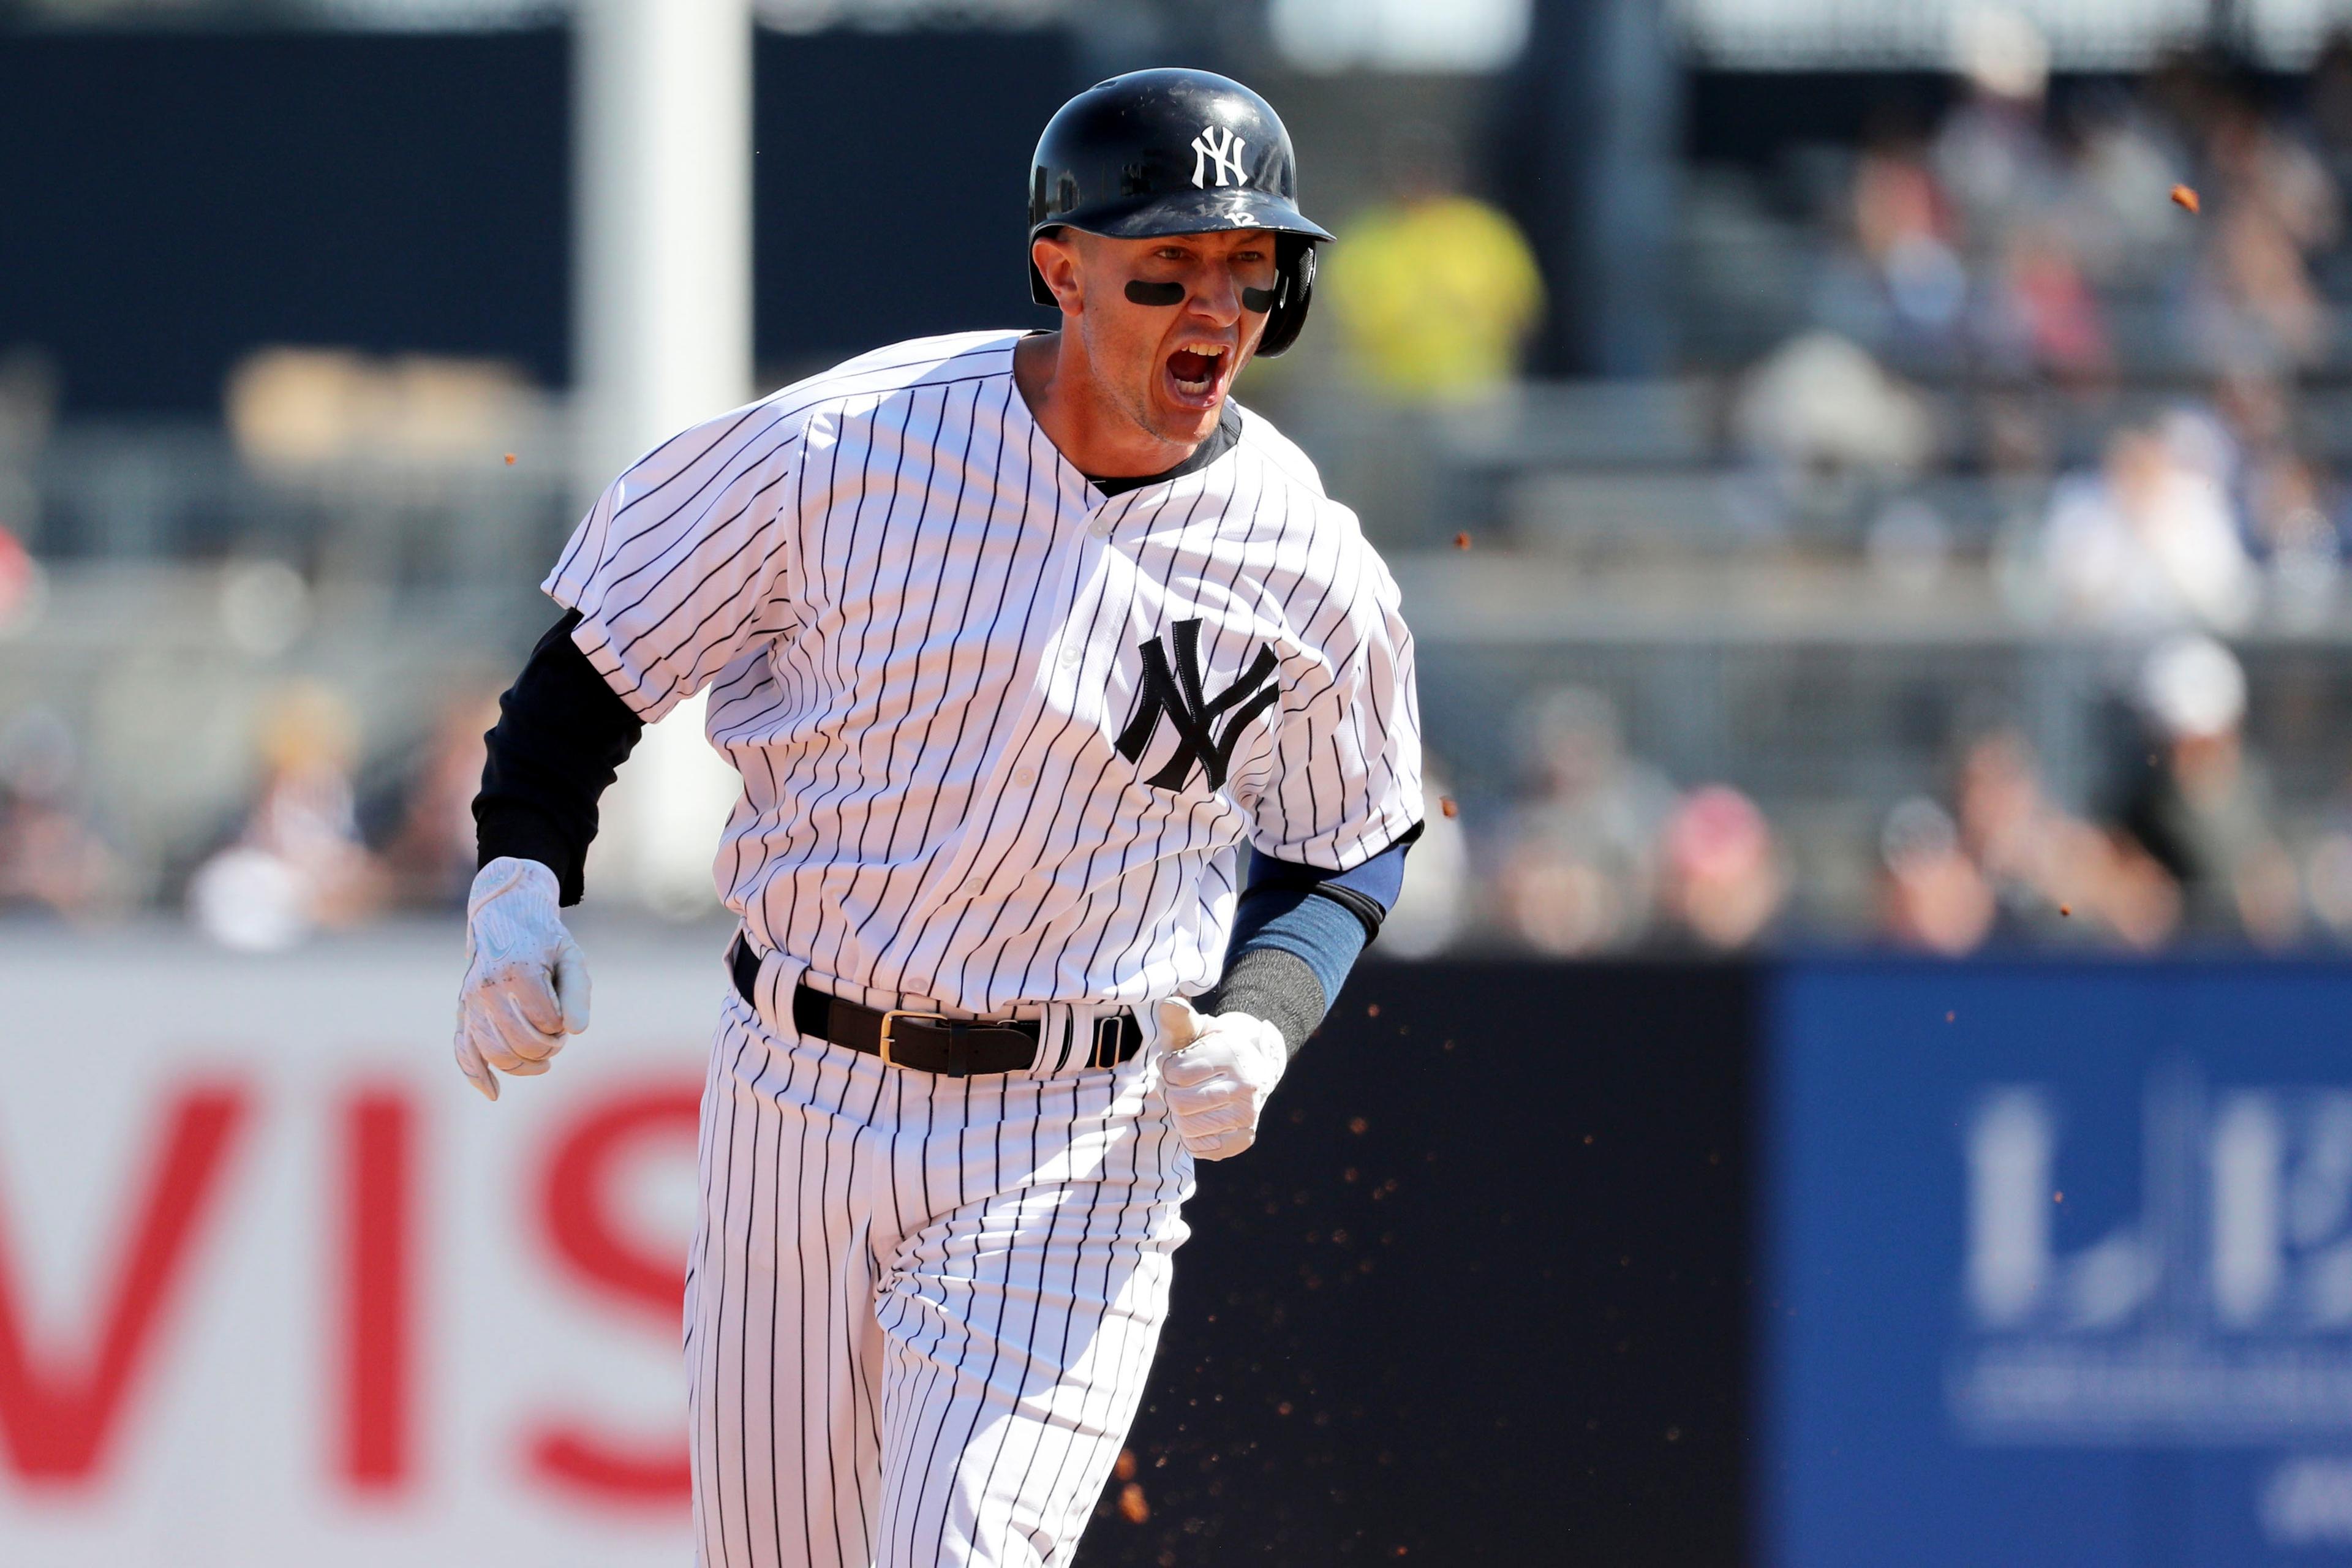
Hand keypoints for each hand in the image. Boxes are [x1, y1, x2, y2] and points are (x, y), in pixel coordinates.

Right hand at [453, 857, 590, 1100]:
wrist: (504, 918)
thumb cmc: (545, 941)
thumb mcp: (571, 958)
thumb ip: (578, 992)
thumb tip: (578, 1030)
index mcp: (519, 971)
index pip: (547, 1021)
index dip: (562, 1026)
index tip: (567, 1016)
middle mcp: (489, 988)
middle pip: (522, 1042)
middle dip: (548, 1046)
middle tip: (558, 1036)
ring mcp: (472, 1001)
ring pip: (496, 1053)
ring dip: (525, 1064)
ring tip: (545, 1056)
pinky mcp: (463, 1011)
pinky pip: (463, 1051)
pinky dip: (477, 1076)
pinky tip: (495, 1093)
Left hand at [1155, 998, 1287, 1160]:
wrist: (1250, 1071)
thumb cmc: (1211, 1050)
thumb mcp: (1197, 1031)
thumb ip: (1179, 1019)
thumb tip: (1169, 1004)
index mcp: (1232, 1053)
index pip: (1173, 1072)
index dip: (1166, 1069)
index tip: (1177, 1064)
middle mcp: (1247, 1085)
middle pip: (1178, 1102)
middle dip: (1170, 1093)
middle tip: (1180, 1085)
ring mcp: (1249, 1115)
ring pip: (1186, 1127)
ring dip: (1178, 1116)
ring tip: (1189, 1101)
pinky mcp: (1245, 1138)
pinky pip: (1199, 1148)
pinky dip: (1189, 1137)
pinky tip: (1199, 1119)